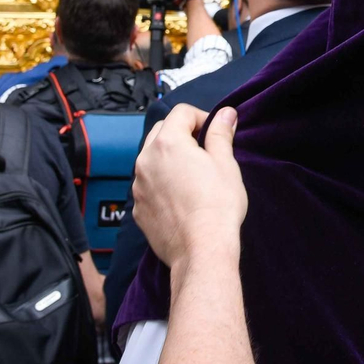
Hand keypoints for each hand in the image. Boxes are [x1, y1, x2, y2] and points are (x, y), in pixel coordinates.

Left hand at [132, 105, 246, 269]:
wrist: (201, 250)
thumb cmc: (217, 207)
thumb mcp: (225, 164)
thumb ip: (220, 134)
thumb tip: (225, 114)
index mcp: (168, 143)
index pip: (181, 113)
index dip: (202, 117)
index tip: (215, 132)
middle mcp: (146, 160)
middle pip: (162, 131)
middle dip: (182, 134)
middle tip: (205, 151)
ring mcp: (138, 186)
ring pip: (152, 159)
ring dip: (169, 159)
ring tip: (193, 176)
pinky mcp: (138, 208)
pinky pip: (148, 185)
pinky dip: (162, 184)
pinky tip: (182, 198)